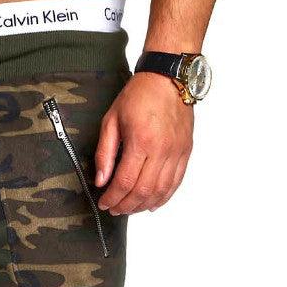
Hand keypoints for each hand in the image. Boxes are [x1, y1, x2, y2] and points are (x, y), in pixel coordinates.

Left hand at [95, 73, 193, 214]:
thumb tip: (100, 179)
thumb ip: (105, 153)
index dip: (112, 197)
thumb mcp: (112, 120)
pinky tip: (152, 203)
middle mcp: (162, 149)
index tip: (104, 202)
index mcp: (141, 141)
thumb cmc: (140, 95)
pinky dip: (163, 197)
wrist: (168, 77)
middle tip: (114, 209)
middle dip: (126, 206)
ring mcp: (176, 152)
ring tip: (130, 208)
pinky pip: (176, 182)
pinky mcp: (185, 151)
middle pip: (142, 191)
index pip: (124, 182)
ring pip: (160, 191)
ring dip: (143, 205)